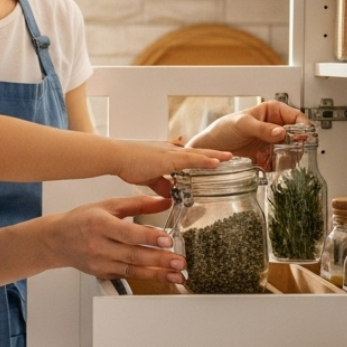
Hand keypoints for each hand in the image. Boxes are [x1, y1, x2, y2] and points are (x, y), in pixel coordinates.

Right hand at [45, 195, 188, 283]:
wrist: (57, 240)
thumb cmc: (82, 220)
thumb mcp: (108, 205)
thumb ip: (138, 204)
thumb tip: (164, 201)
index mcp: (100, 224)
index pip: (127, 233)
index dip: (148, 237)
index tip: (167, 240)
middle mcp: (99, 246)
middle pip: (133, 255)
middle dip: (159, 260)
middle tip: (180, 262)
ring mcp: (100, 263)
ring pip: (132, 270)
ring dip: (157, 274)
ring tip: (176, 275)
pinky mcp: (102, 274)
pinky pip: (127, 276)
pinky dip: (145, 277)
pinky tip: (161, 277)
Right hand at [117, 143, 231, 195]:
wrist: (117, 157)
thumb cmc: (128, 164)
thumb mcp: (148, 178)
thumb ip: (161, 185)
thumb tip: (170, 195)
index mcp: (167, 155)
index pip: (189, 155)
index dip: (202, 158)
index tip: (215, 160)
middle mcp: (171, 151)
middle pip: (197, 152)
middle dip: (214, 155)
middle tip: (230, 156)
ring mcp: (171, 154)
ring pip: (198, 154)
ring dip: (214, 155)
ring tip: (230, 158)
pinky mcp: (168, 159)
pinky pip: (191, 159)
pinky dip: (204, 160)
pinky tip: (216, 162)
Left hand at [186, 101, 306, 169]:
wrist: (210, 147)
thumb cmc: (223, 128)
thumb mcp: (243, 124)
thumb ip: (262, 128)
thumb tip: (281, 133)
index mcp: (273, 112)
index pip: (297, 117)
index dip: (303, 128)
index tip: (302, 138)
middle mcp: (275, 126)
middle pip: (298, 136)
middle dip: (296, 145)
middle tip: (290, 151)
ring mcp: (272, 143)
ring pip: (291, 150)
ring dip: (288, 156)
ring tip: (279, 159)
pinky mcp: (268, 156)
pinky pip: (280, 162)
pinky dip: (278, 165)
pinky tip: (271, 165)